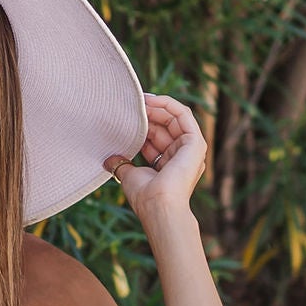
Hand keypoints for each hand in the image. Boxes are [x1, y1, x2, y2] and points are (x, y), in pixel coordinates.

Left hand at [105, 94, 206, 229]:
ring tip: (139, 101)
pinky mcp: (196, 142)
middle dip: (149, 115)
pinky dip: (169, 104)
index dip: (142, 126)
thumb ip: (122, 164)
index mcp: (170, 165)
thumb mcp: (130, 176)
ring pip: (175, 118)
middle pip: (166, 127)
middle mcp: (183, 156)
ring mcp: (191, 149)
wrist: (159, 205)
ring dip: (157, 107)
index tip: (126, 116)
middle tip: (131, 105)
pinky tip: (152, 100)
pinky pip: (184, 114)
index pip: (156, 139)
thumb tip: (109, 160)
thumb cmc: (145, 196)